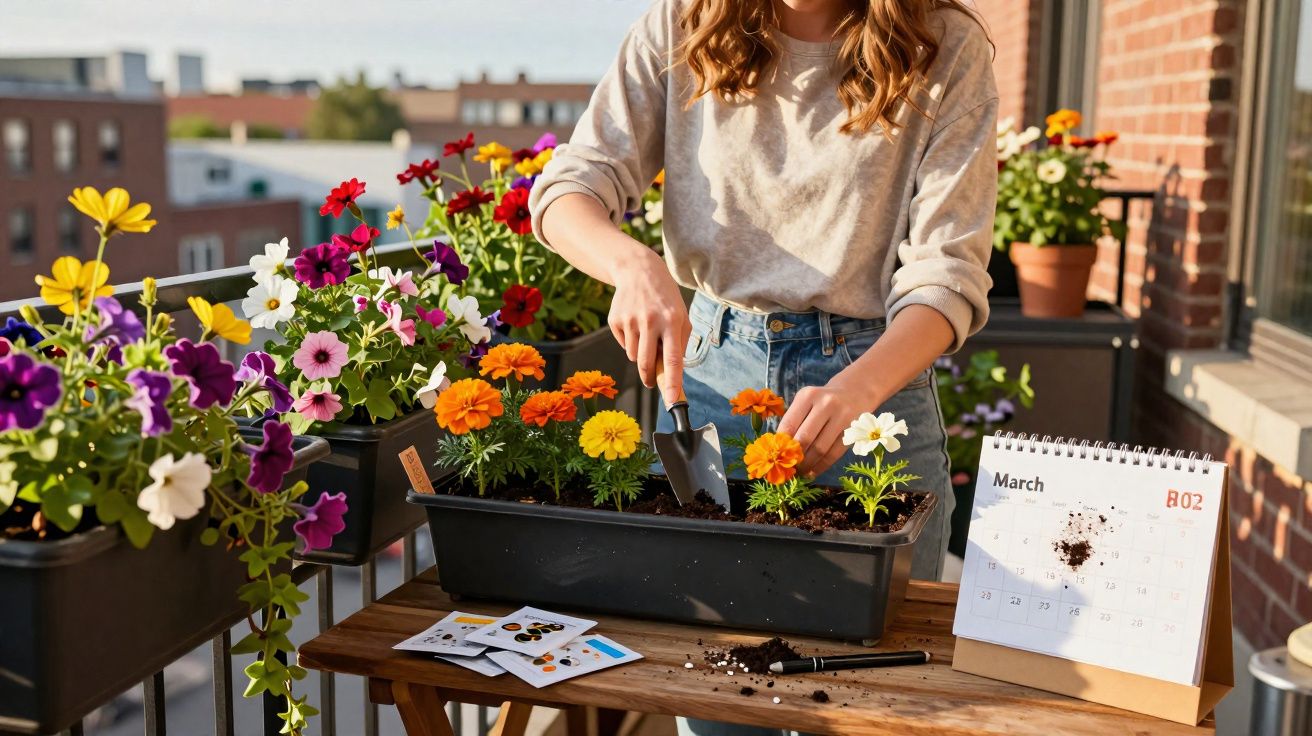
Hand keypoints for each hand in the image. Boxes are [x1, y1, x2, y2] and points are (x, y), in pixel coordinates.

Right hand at [608, 248, 689, 405]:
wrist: (639, 271)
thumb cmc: (665, 299)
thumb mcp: (681, 315)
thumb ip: (681, 343)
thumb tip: (674, 372)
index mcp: (672, 321)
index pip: (673, 358)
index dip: (672, 382)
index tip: (672, 401)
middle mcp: (651, 321)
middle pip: (646, 363)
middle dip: (649, 378)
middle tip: (652, 383)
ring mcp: (630, 320)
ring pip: (633, 356)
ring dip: (640, 354)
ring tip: (646, 334)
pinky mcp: (615, 320)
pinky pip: (623, 345)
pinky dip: (630, 342)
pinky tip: (635, 324)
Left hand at [777, 371, 881, 477]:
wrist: (855, 393)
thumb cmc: (822, 401)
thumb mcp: (806, 402)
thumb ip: (794, 421)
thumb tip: (780, 450)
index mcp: (808, 395)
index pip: (789, 424)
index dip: (782, 444)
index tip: (777, 455)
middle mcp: (826, 404)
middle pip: (805, 438)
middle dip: (795, 457)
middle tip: (789, 468)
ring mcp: (842, 417)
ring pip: (820, 448)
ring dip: (808, 464)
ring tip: (800, 472)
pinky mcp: (852, 431)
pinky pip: (834, 454)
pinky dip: (821, 466)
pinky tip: (813, 472)